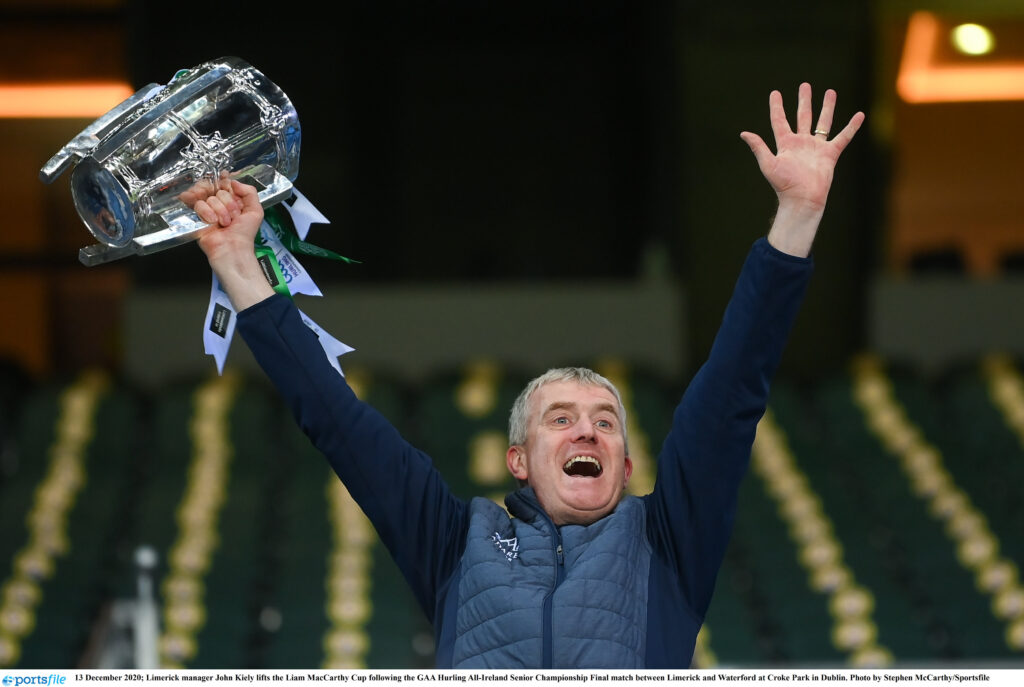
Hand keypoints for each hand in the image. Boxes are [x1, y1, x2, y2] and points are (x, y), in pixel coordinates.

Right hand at [190, 177, 263, 263]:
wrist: (233, 249)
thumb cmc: (244, 234)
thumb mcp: (255, 211)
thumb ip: (249, 192)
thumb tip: (234, 182)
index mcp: (233, 200)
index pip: (225, 182)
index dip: (225, 183)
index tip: (228, 186)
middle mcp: (219, 203)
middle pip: (217, 188)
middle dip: (228, 202)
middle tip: (233, 215)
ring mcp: (208, 209)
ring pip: (209, 197)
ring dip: (219, 210)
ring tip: (225, 223)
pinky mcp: (197, 216)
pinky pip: (199, 204)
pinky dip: (207, 212)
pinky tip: (213, 222)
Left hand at [741, 83, 864, 255]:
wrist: (802, 198)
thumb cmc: (783, 184)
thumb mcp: (768, 164)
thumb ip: (758, 147)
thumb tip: (744, 133)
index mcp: (785, 143)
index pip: (780, 120)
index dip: (777, 107)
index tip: (775, 92)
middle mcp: (801, 143)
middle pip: (803, 116)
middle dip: (804, 101)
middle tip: (805, 85)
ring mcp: (816, 147)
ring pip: (822, 122)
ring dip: (827, 107)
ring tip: (830, 92)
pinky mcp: (830, 154)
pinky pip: (843, 137)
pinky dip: (852, 126)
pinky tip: (859, 115)